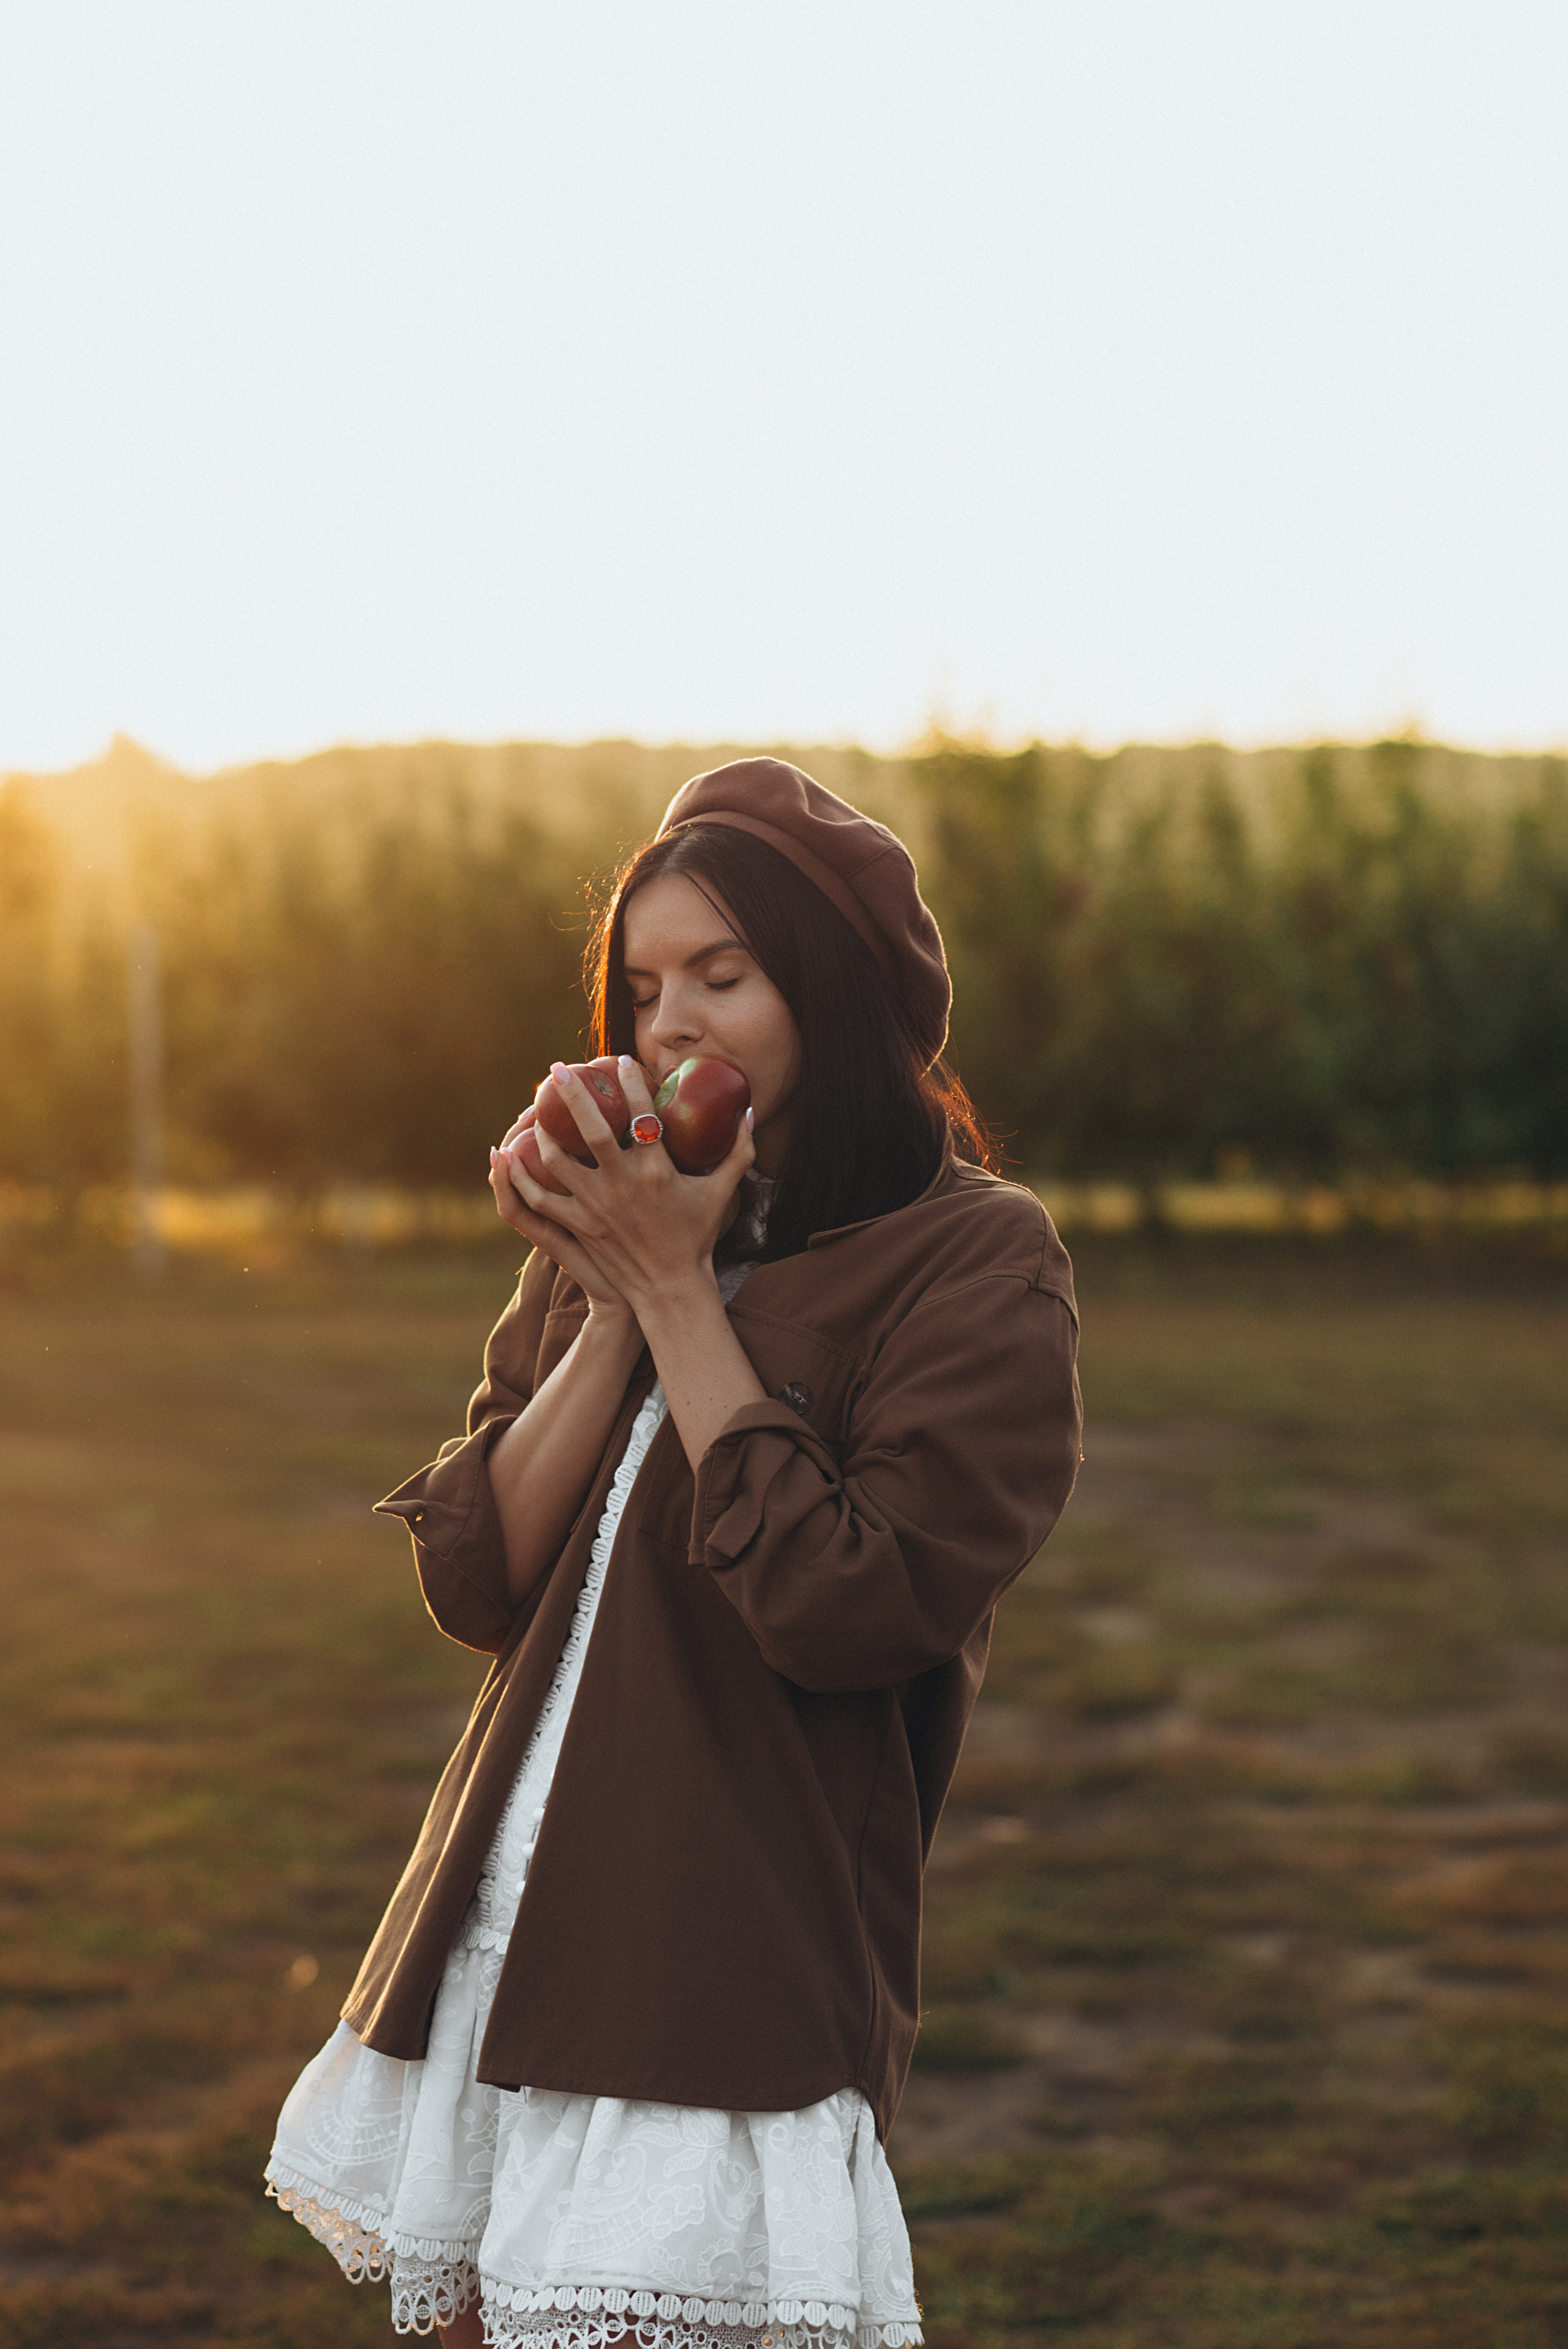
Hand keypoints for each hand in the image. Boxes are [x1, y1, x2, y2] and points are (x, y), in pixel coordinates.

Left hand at [500, 1056, 754, 1318]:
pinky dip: (521, 1177)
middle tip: (559, 1069)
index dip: (631, 1083)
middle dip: (572, 1093)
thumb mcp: (722, 1192)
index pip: (641, 1115)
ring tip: (536, 1111)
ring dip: (542, 1131)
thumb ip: (738, 1151)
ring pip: (556, 1160)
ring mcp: (595, 1207)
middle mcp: (621, 1185)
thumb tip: (749, 1112)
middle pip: (589, 1129)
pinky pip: (540, 1199)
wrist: (669, 1287)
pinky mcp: (578, 1225)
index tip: (621, 1060)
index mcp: (656, 1172)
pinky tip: (512, 1157)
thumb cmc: (697, 1237)